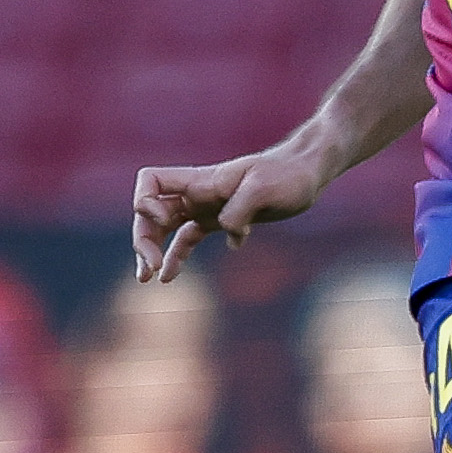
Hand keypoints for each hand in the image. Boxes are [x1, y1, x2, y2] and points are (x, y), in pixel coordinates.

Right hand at [129, 144, 332, 280]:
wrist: (307, 174)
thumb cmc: (288, 175)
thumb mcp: (266, 189)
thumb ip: (241, 208)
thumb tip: (228, 233)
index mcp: (201, 181)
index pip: (151, 181)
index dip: (145, 203)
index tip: (165, 221)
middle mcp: (197, 194)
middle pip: (151, 212)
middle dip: (144, 239)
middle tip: (150, 270)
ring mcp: (207, 208)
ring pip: (165, 228)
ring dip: (153, 251)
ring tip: (149, 278)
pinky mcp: (221, 221)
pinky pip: (188, 238)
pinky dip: (177, 255)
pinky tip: (172, 276)